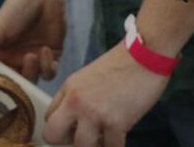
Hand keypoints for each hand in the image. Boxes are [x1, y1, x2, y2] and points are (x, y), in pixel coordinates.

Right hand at [0, 0, 65, 79]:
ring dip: (33, 71)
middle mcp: (16, 60)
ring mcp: (34, 60)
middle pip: (17, 84)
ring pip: (34, 80)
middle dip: (19, 81)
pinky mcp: (52, 57)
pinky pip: (50, 73)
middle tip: (19, 69)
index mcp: (0, 56)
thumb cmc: (15, 9)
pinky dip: (47, 65)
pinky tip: (45, 50)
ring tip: (31, 55)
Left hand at [43, 43, 171, 145]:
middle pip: (53, 135)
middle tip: (84, 138)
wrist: (145, 55)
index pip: (48, 118)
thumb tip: (76, 120)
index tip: (74, 130)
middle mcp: (76, 102)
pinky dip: (115, 146)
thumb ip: (77, 96)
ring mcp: (94, 113)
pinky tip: (119, 138)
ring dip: (95, 145)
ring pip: (82, 146)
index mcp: (68, 88)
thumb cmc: (122, 64)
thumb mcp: (88, 76)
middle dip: (67, 142)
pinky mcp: (116, 123)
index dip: (61, 128)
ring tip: (105, 137)